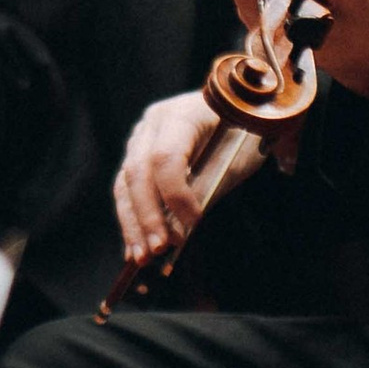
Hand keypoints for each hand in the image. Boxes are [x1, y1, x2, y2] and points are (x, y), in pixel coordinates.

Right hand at [115, 90, 223, 273]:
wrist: (237, 110)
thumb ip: (209, 189)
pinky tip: (135, 247)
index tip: (194, 223)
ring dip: (133, 224)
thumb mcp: (236, 159)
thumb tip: (184, 228)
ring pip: (126, 183)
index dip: (176, 194)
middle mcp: (153, 123)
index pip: (166, 157)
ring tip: (142, 257)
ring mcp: (141, 137)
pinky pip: (127, 189)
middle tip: (159, 249)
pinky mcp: (137, 155)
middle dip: (148, 216)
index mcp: (182, 114)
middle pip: (139, 171)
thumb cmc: (242, 134)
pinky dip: (132, 219)